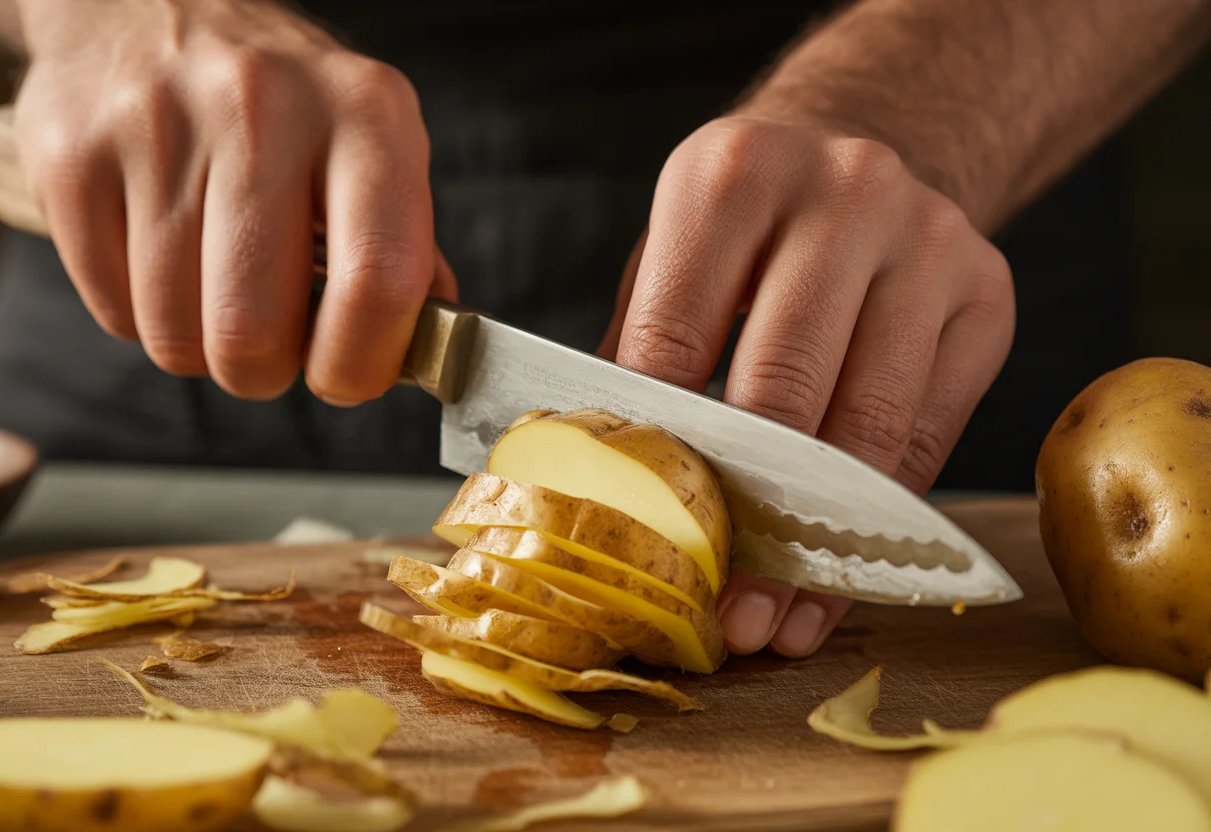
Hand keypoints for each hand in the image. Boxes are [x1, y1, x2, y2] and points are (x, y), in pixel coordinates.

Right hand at [12, 0, 454, 402]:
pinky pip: (111, 309)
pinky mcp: (71, 153)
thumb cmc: (280, 101)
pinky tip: (162, 260)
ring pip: (174, 334)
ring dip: (199, 346)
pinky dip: (140, 314)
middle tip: (270, 347)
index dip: (361, 362)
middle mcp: (263, 108)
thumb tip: (426, 350)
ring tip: (216, 289)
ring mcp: (157, 126)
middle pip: (253, 332)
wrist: (146, 3)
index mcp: (366, 114)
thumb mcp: (371, 142)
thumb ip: (406, 248)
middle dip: (264, 371)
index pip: (378, 279)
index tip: (347, 377)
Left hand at [601, 113, 1014, 658]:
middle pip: (784, 382)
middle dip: (747, 509)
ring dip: (819, 539)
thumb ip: (636, 354)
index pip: (677, 334)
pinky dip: (878, 519)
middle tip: (721, 604)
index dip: (662, 445)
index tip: (650, 537)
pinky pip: (928, 432)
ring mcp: (928, 239)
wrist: (864, 155)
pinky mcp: (986, 294)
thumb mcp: (671, 256)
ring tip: (777, 615)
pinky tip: (838, 576)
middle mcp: (843, 190)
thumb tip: (610, 485)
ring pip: (868, 420)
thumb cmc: (746, 229)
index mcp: (734, 173)